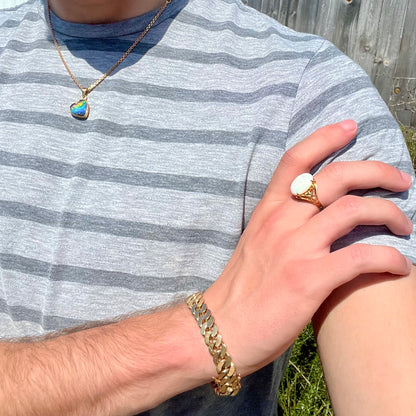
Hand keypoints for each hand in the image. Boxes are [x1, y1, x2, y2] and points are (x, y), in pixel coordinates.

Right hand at [204, 120, 412, 375]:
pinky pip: (362, 257)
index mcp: (267, 212)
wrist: (221, 327)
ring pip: (355, 210)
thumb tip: (314, 219)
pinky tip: (401, 267)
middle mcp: (282, 222)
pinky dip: (390, 259)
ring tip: (406, 225)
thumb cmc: (240, 289)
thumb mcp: (256, 245)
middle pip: (336, 177)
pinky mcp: (310, 279)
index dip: (324, 137)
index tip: (349, 126)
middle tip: (401, 179)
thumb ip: (282, 226)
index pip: (295, 161)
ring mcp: (297, 249)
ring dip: (391, 213)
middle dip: (376, 170)